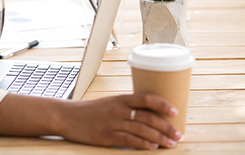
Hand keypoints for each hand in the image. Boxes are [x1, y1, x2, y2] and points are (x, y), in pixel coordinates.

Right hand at [0, 92, 181, 149]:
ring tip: (171, 144)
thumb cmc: (88, 111)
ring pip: (142, 129)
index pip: (145, 98)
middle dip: (166, 126)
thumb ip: (125, 108)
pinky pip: (129, 140)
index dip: (162, 104)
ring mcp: (112, 123)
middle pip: (147, 116)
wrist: (66, 116)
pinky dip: (143, 144)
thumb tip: (148, 116)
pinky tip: (153, 148)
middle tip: (178, 134)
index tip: (175, 111)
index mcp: (119, 99)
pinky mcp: (106, 136)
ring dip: (159, 137)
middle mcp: (118, 109)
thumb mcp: (108, 104)